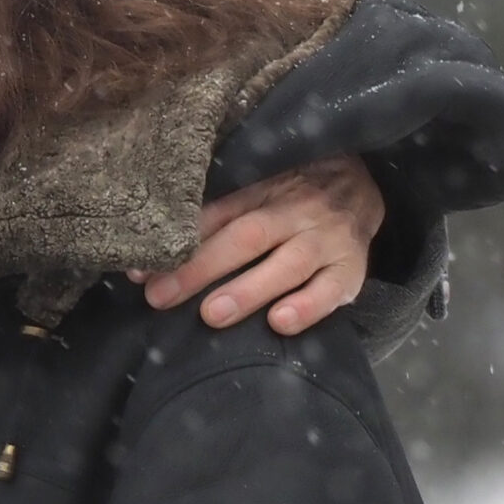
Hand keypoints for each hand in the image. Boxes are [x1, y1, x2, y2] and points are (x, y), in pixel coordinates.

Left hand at [130, 154, 384, 334]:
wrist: (364, 180)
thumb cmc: (291, 195)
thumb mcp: (254, 194)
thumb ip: (209, 222)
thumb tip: (145, 265)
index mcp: (262, 191)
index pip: (214, 217)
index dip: (178, 244)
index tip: (140, 272)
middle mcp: (294, 212)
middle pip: (246, 238)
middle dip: (201, 269)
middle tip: (161, 296)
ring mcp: (326, 239)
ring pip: (288, 264)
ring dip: (249, 290)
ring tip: (212, 315)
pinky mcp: (353, 267)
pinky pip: (333, 288)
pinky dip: (308, 306)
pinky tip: (280, 322)